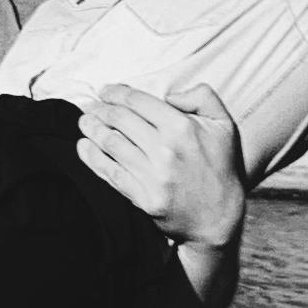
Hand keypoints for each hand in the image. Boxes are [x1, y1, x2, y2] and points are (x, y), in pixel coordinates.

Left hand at [76, 84, 244, 246]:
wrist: (219, 216)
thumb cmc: (220, 166)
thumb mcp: (223, 124)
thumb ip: (202, 97)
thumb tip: (169, 94)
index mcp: (182, 127)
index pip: (138, 102)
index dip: (116, 93)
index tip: (106, 91)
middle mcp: (165, 150)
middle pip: (120, 120)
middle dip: (100, 109)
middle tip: (91, 106)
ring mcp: (152, 176)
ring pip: (111, 144)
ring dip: (92, 129)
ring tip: (84, 121)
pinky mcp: (143, 198)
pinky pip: (110, 173)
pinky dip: (91, 158)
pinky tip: (83, 147)